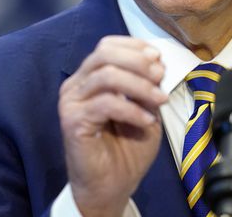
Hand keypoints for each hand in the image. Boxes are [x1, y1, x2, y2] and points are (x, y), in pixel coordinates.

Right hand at [58, 36, 167, 216]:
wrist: (112, 185)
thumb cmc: (127, 148)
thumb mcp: (145, 108)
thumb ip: (146, 85)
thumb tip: (156, 63)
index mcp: (91, 76)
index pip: (108, 45)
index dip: (134, 46)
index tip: (158, 58)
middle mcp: (77, 84)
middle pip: (105, 54)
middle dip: (138, 61)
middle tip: (160, 75)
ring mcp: (71, 101)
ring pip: (106, 76)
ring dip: (139, 85)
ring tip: (160, 100)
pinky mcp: (72, 120)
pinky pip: (105, 104)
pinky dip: (131, 109)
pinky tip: (146, 121)